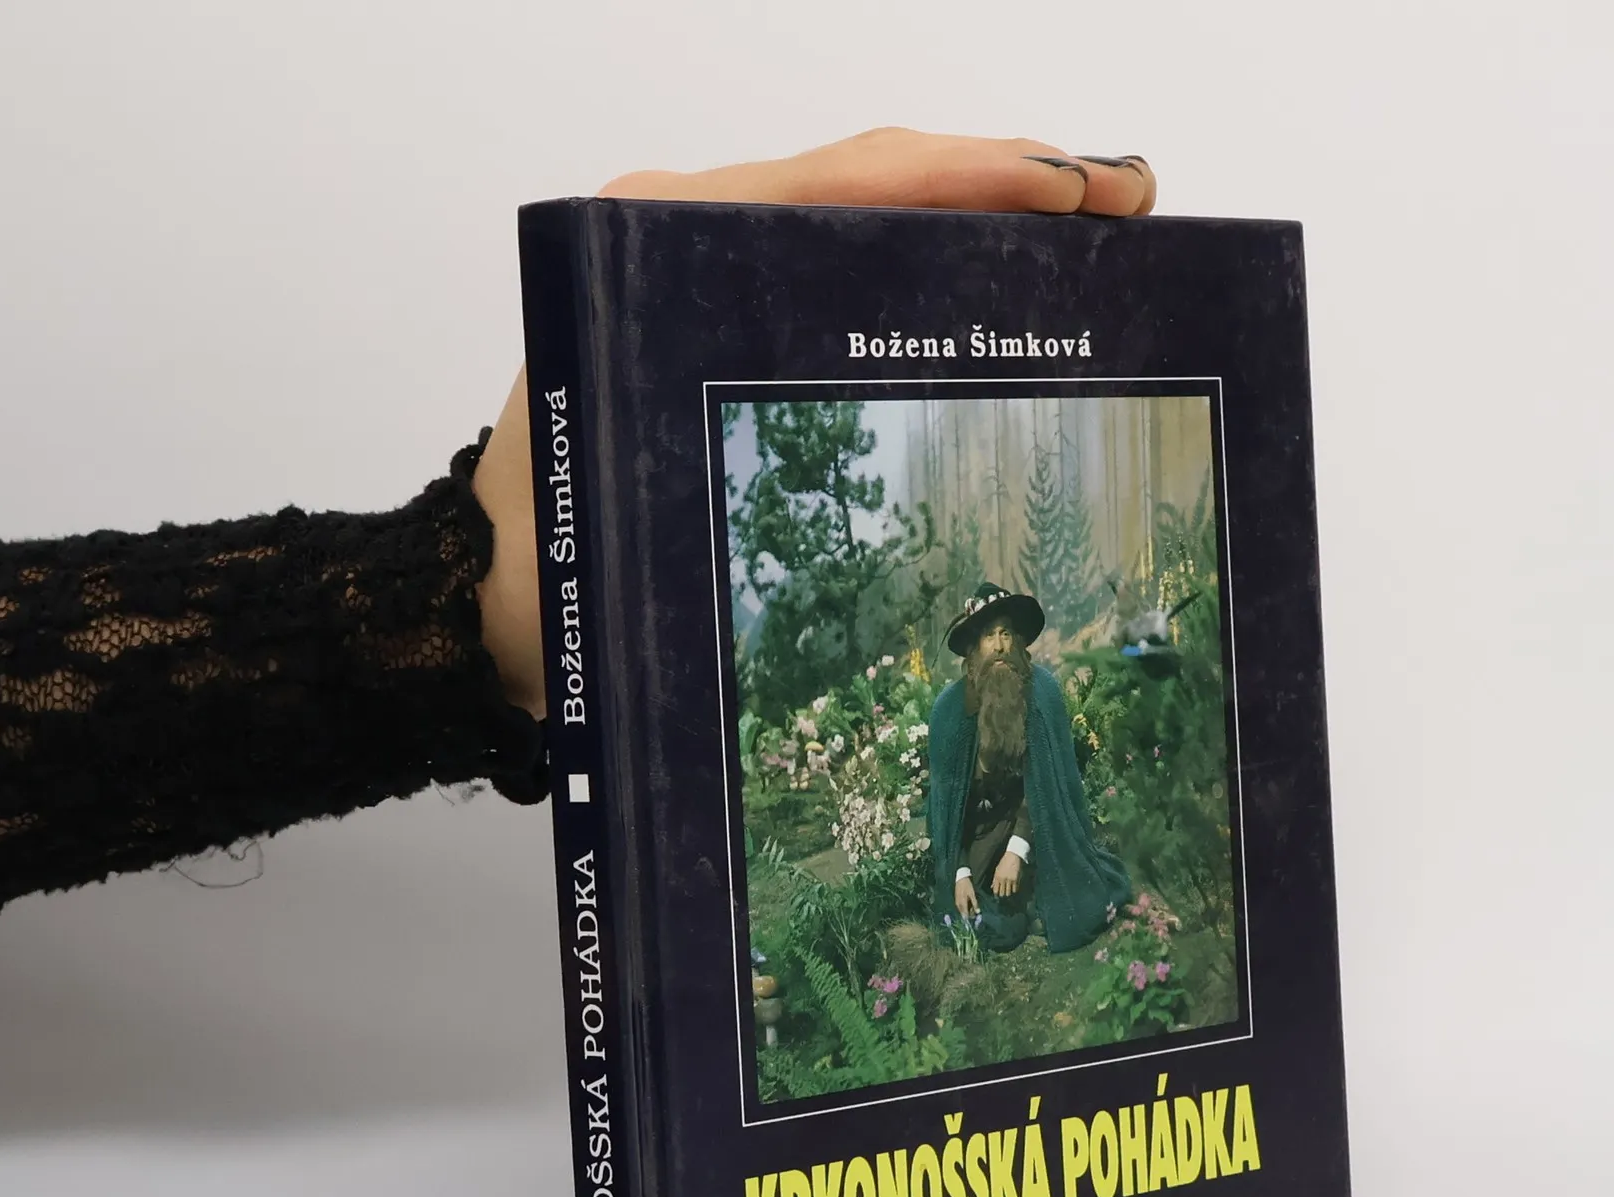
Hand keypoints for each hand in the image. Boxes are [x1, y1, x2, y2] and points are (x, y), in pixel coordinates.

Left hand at [470, 130, 1157, 716]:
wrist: (488, 603)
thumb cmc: (548, 558)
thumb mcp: (621, 482)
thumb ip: (706, 424)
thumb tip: (842, 415)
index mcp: (660, 244)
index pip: (847, 181)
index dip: (974, 176)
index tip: (1075, 192)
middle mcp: (691, 238)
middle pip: (878, 180)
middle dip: (1008, 182)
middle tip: (1124, 204)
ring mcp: (715, 279)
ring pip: (873, 220)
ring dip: (985, 223)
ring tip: (1094, 236)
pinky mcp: (731, 326)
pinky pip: (848, 274)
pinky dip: (934, 273)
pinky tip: (1004, 298)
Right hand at [954, 873, 979, 919]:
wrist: (961, 879)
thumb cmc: (967, 886)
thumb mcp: (972, 895)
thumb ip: (975, 904)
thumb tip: (978, 912)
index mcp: (962, 903)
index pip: (965, 914)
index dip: (969, 918)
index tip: (974, 919)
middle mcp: (958, 904)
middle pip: (963, 913)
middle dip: (969, 914)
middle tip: (975, 913)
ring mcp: (956, 902)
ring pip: (961, 910)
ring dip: (967, 911)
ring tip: (973, 909)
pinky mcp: (956, 900)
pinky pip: (960, 907)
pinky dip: (964, 908)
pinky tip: (969, 905)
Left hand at [991, 850, 1022, 896]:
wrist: (1012, 856)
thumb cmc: (1004, 862)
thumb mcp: (997, 870)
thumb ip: (994, 879)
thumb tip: (992, 887)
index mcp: (997, 877)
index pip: (995, 890)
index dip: (996, 894)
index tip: (998, 895)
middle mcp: (1003, 880)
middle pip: (1002, 893)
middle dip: (1002, 894)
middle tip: (1004, 894)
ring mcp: (1009, 880)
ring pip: (1008, 893)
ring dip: (1008, 893)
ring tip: (1009, 891)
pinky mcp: (1016, 880)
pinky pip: (1015, 889)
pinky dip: (1014, 890)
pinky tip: (1014, 888)